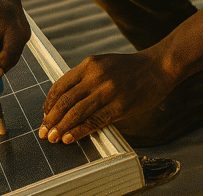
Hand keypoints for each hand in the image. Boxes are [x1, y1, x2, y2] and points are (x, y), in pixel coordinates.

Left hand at [39, 50, 175, 144]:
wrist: (158, 67)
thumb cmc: (130, 69)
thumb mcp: (104, 64)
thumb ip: (86, 78)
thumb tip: (66, 101)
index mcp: (89, 64)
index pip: (60, 85)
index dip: (48, 103)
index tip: (44, 115)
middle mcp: (96, 76)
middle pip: (65, 101)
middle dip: (51, 119)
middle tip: (43, 132)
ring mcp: (108, 91)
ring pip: (77, 112)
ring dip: (61, 127)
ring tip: (53, 138)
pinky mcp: (120, 105)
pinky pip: (95, 121)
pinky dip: (79, 131)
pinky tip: (70, 138)